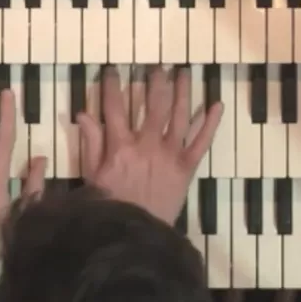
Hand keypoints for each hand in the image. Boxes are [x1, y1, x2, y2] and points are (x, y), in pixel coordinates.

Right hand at [77, 66, 221, 223]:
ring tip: (185, 73)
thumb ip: (91, 144)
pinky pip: (201, 142)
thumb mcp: (92, 175)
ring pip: (179, 115)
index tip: (112, 70)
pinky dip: (210, 123)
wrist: (134, 234)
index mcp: (120, 146)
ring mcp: (170, 154)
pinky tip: (216, 105)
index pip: (115, 108)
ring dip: (183, 91)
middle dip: (155, 81)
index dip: (112, 86)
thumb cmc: (109, 205)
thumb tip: (84, 115)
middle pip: (153, 104)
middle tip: (157, 67)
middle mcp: (147, 144)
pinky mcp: (187, 168)